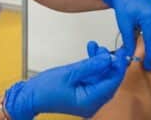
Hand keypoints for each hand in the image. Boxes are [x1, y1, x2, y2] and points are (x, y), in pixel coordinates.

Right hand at [4, 41, 128, 119]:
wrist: (31, 96)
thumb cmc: (45, 89)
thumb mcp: (70, 73)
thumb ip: (91, 66)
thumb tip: (108, 58)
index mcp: (90, 101)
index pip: (112, 83)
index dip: (117, 66)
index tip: (120, 52)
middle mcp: (92, 103)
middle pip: (108, 80)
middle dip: (108, 63)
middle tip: (106, 48)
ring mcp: (88, 98)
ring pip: (101, 77)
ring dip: (99, 62)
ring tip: (95, 47)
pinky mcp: (83, 93)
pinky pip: (93, 78)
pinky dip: (92, 66)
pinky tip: (90, 53)